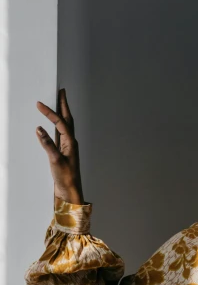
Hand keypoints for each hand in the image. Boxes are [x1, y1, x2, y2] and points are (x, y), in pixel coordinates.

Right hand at [35, 88, 84, 203]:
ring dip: (62, 113)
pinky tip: (53, 125)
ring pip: (65, 126)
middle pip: (67, 119)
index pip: (60, 123)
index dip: (50, 112)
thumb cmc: (66, 179)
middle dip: (64, 105)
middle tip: (61, 91)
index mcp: (71, 143)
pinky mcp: (63, 153)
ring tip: (58, 103)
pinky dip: (57, 126)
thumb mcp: (55, 161)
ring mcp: (68, 147)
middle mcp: (71, 143)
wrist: (70, 193)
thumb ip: (48, 145)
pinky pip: (60, 134)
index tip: (39, 104)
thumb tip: (39, 129)